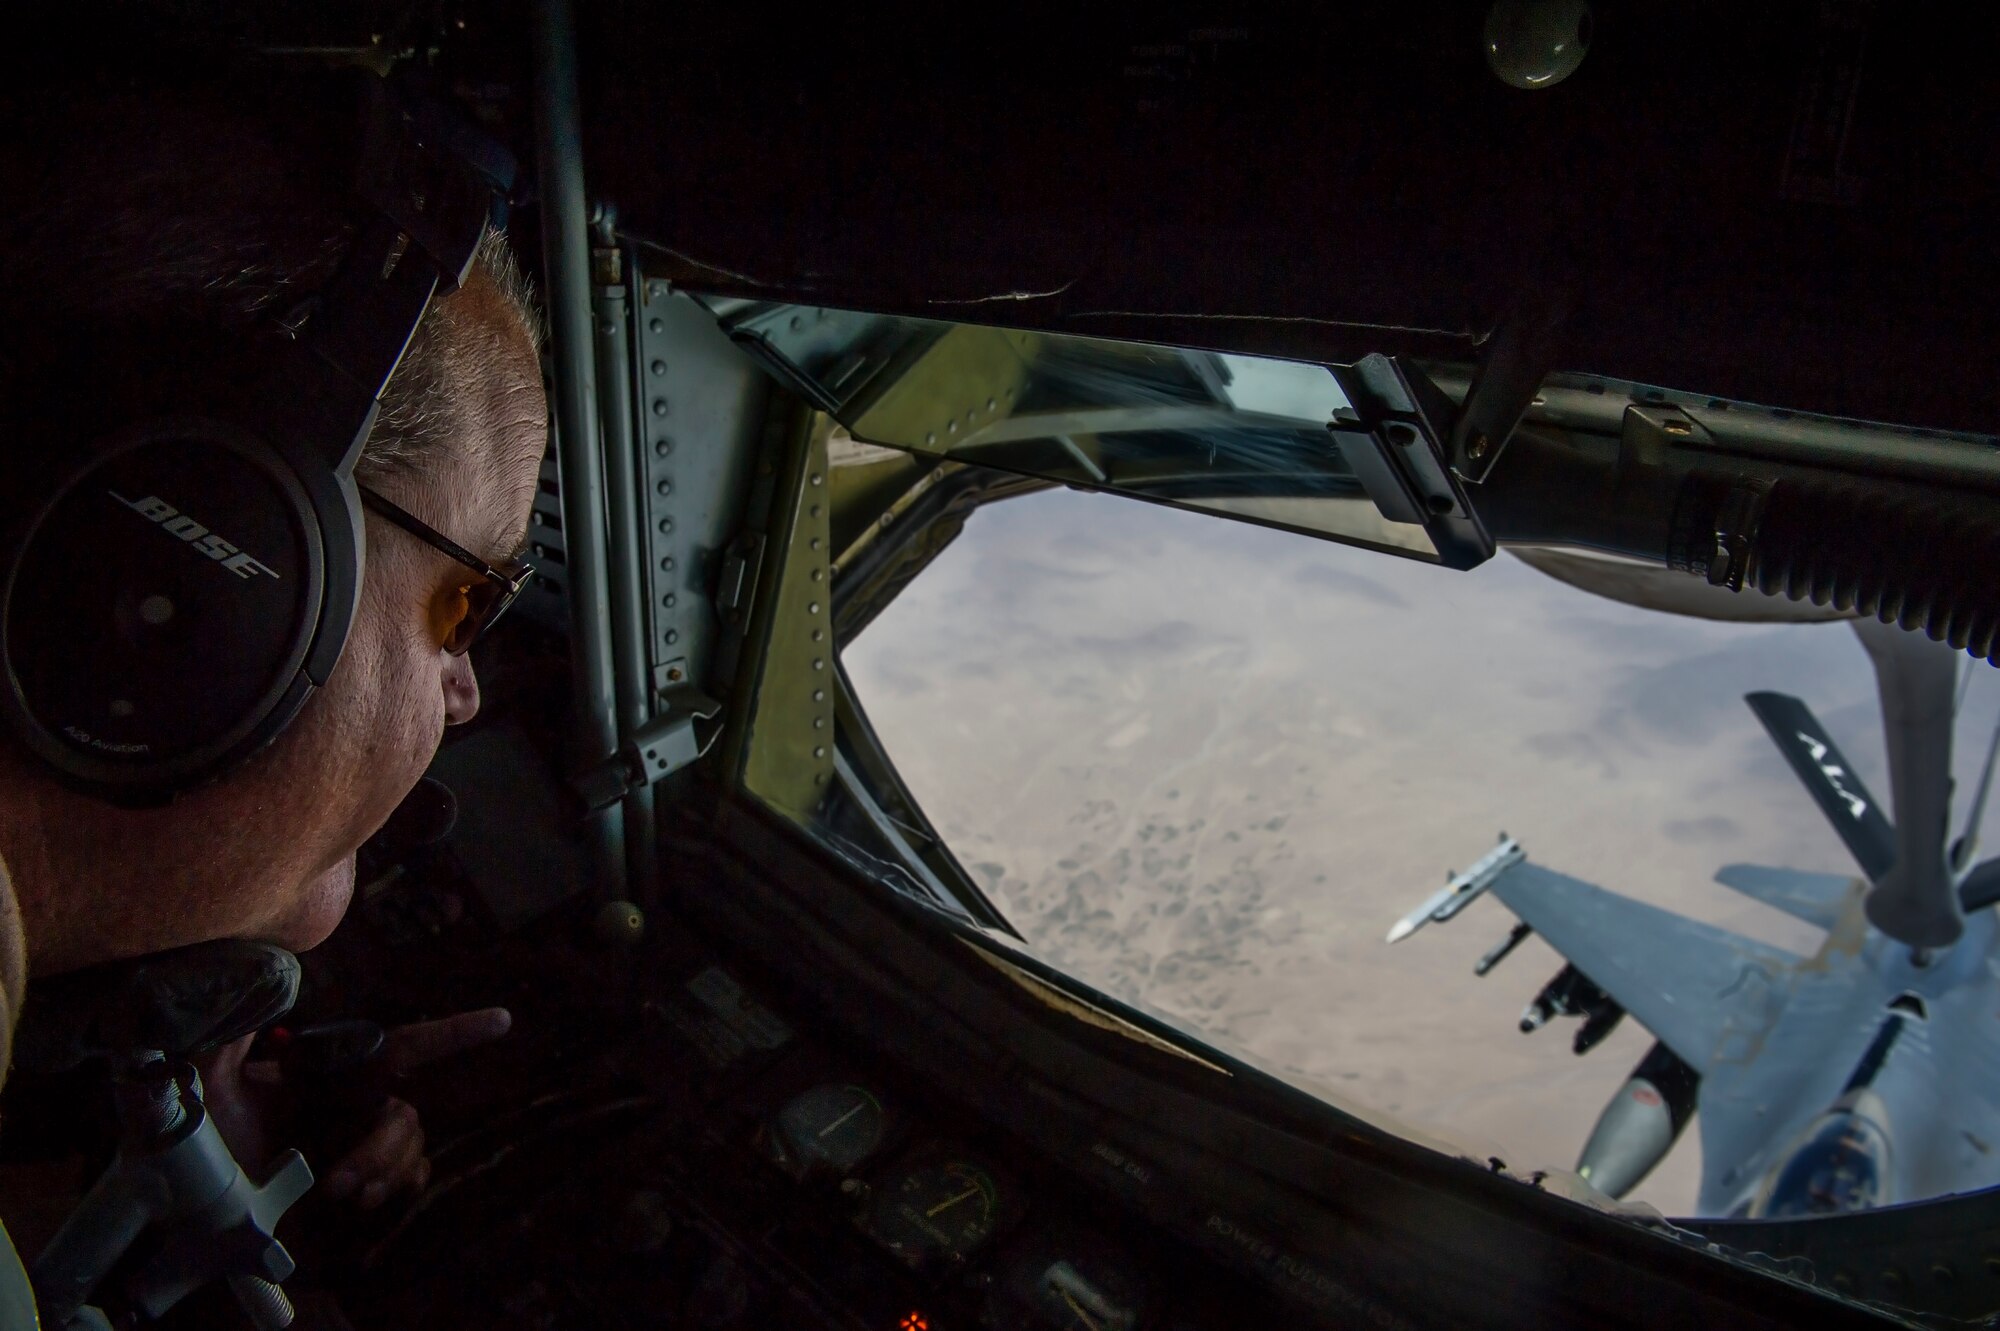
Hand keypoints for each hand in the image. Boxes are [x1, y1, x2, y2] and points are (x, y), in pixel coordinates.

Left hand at [195, 1007, 511, 1210]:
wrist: (199, 1213)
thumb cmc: (207, 1147)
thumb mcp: (208, 1087)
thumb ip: (230, 1037)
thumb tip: (259, 981)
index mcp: (332, 1077)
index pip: (401, 1046)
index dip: (454, 1033)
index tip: (501, 1022)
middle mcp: (355, 1106)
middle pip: (405, 1114)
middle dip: (380, 1149)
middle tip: (336, 1184)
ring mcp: (363, 1146)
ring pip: (410, 1148)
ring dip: (379, 1174)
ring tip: (337, 1196)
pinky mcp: (367, 1184)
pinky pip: (412, 1178)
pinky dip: (393, 1188)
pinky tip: (359, 1203)